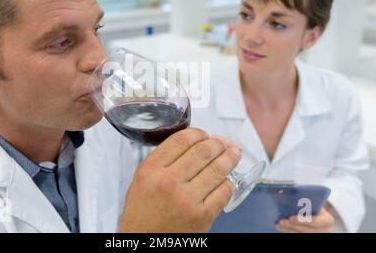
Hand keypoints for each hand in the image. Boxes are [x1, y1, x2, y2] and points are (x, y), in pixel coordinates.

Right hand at [119, 128, 241, 232]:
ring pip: (218, 169)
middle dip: (218, 143)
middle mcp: (168, 182)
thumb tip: (193, 143)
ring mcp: (187, 200)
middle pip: (203, 150)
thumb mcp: (142, 180)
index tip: (203, 134)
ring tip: (233, 153)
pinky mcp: (202, 216)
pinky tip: (227, 179)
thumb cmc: (143, 214)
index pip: (181, 139)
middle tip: (222, 143)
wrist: (145, 243)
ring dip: (230, 157)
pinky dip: (229, 182)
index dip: (198, 132)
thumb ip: (162, 160)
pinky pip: (224, 191)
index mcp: (151, 170)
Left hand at [276, 206, 334, 232]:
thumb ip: (309, 201)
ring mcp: (317, 235)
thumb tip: (292, 194)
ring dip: (288, 229)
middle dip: (293, 225)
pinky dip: (288, 232)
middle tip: (281, 221)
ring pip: (301, 234)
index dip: (303, 220)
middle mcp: (325, 230)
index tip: (291, 217)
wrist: (320, 217)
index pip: (316, 221)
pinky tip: (281, 228)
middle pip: (307, 230)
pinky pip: (298, 236)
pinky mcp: (310, 236)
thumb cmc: (316, 207)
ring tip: (278, 224)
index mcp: (328, 219)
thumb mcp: (316, 204)